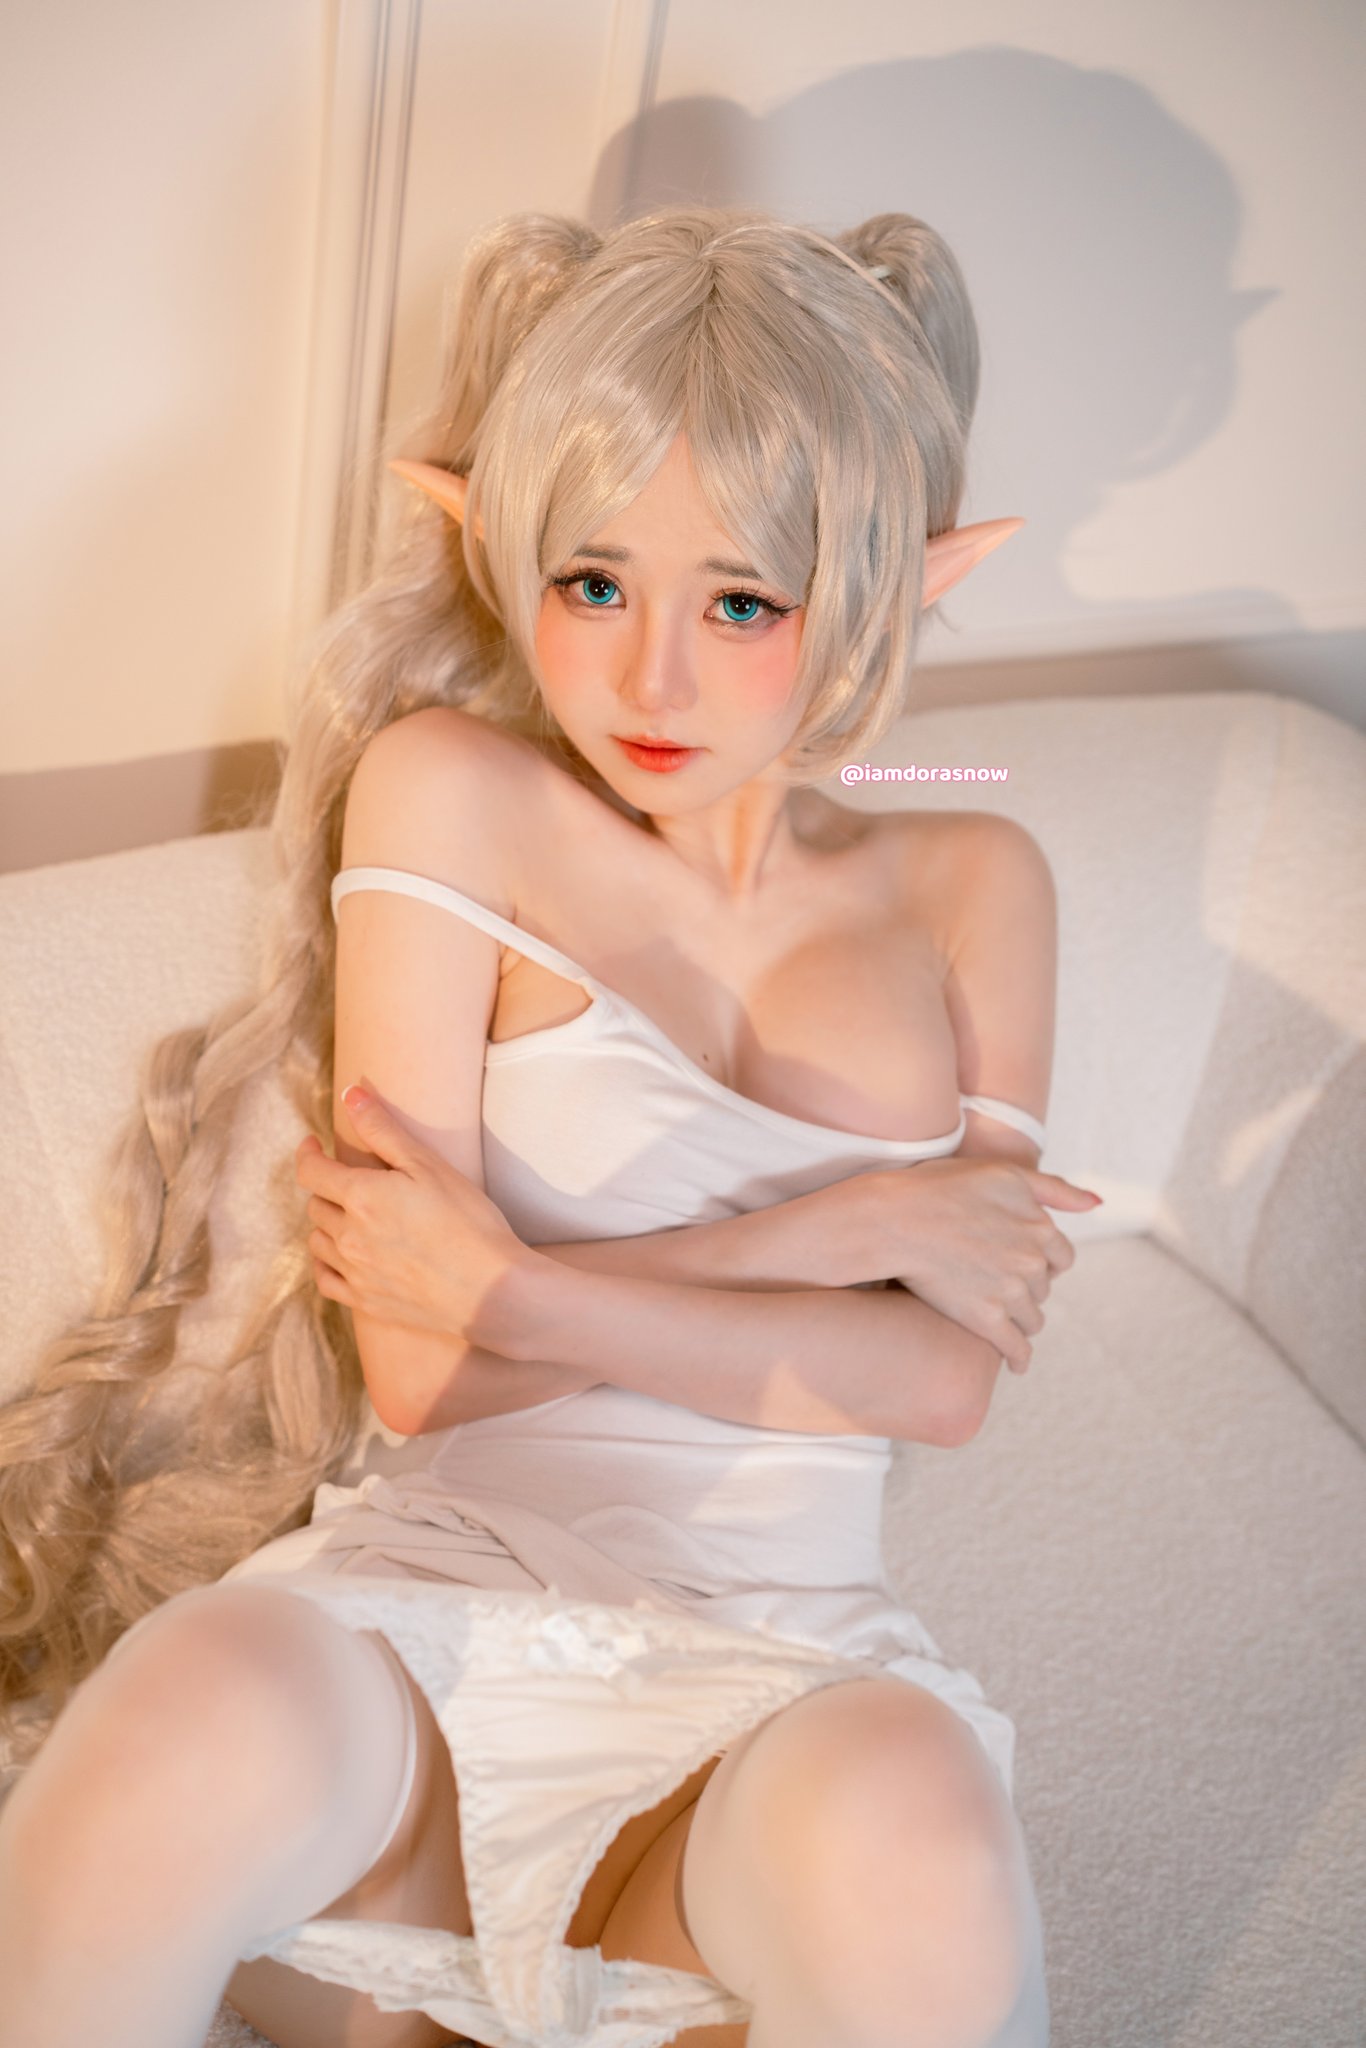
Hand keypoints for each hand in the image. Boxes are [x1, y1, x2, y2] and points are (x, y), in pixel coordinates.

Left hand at [294, 1080, 537, 1352]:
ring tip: (349, 1215)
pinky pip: (325, 1279)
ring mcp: (355, 1272)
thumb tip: (350, 1094)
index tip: (312, 1144)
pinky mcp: (365, 1301)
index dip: (307, 1152)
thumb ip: (383, 1129)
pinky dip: (326, 1263)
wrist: (491, 1290)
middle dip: (326, 1186)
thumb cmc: (468, 1221)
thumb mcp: (428, 1165)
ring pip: (317, 1241)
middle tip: (349, 1179)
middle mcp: (348, 1235)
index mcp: (361, 1197)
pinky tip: (341, 1256)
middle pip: (316, 1205)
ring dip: (326, 1223)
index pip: (311, 1170)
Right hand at [869, 1158, 1100, 1372]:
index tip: (1026, 1265)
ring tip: (1005, 1320)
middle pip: (1044, 1287)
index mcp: (1040, 1226)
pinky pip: (1016, 1348)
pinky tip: (1015, 1363)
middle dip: (1028, 1287)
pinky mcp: (986, 1320)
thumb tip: (1097, 1204)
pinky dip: (1019, 1358)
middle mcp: (1032, 1261)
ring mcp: (1010, 1292)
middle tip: (1002, 1286)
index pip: (1062, 1256)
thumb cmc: (941, 1187)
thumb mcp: (1004, 1173)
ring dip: (1023, 1320)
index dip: (1044, 1261)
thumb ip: (1055, 1189)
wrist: (894, 1218)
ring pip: (1033, 1319)